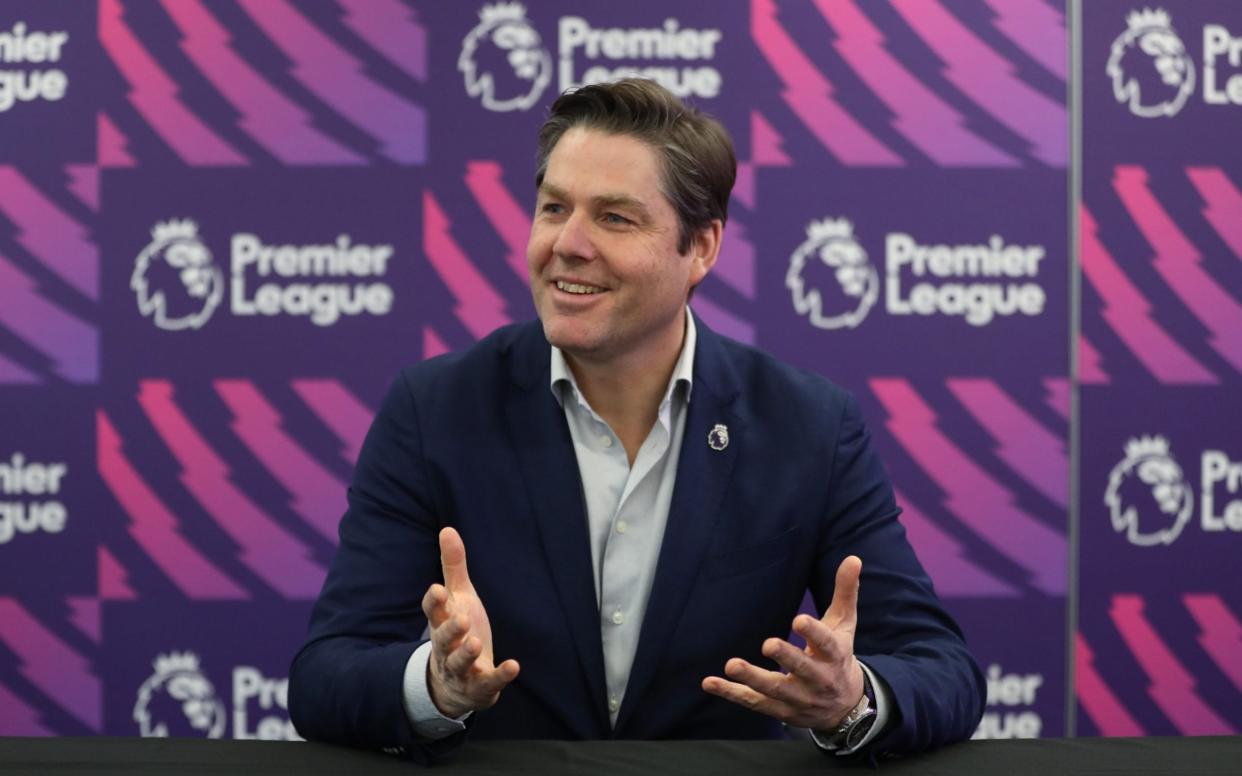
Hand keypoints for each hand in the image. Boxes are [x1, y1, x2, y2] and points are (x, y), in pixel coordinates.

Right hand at [422, 527, 519, 717]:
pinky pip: (488, 682)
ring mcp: (461, 669)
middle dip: (450, 630)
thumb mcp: (458, 598)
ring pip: (459, 662)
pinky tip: (514, 666)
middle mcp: (447, 647)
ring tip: (475, 642)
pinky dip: (500, 676)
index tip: (437, 589)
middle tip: (462, 619)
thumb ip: (453, 567)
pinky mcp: (480, 686)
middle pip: (443, 639)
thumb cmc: (457, 631)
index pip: (432, 612)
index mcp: (441, 623)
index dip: (434, 602)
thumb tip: (447, 529)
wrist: (454, 684)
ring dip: (466, 653)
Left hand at [701, 555, 864, 729]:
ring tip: (731, 665)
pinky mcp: (781, 711)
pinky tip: (710, 683)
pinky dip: (732, 693)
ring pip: (775, 690)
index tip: (799, 620)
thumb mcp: (845, 625)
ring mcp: (799, 698)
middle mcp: (819, 680)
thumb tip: (853, 558)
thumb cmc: (840, 656)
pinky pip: (754, 702)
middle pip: (802, 669)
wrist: (846, 707)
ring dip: (753, 678)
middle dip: (786, 657)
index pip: (827, 644)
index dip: (814, 633)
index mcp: (835, 655)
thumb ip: (845, 592)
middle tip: (768, 644)